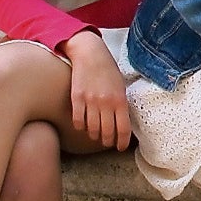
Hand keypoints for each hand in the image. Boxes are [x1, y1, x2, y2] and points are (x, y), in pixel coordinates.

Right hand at [63, 30, 130, 150]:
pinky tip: (83, 127)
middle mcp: (106, 103)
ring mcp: (90, 101)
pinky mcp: (76, 98)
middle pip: (107, 132)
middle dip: (108, 141)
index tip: (121, 147)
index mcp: (120, 100)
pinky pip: (78, 121)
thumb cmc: (108, 69)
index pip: (123, 129)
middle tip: (107, 143)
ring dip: (94, 136)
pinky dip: (80, 127)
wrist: (90, 54)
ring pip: (92, 129)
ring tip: (96, 135)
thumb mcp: (121, 86)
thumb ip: (121, 104)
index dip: (122, 142)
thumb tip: (122, 122)